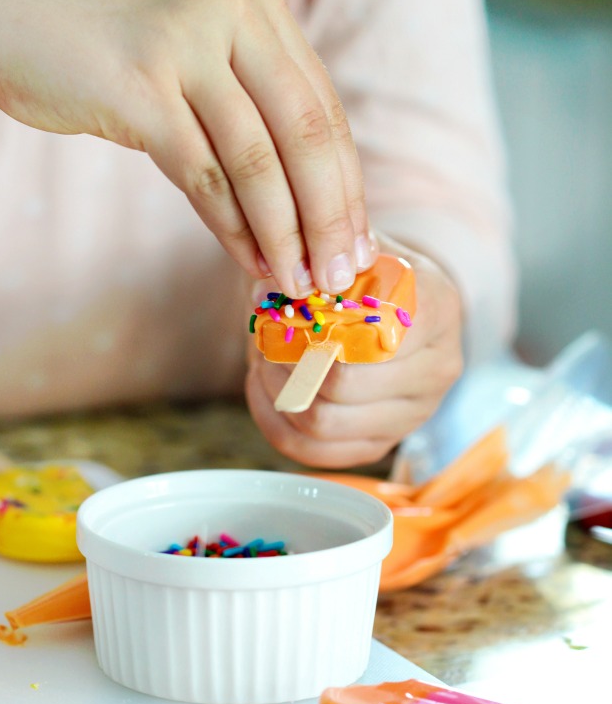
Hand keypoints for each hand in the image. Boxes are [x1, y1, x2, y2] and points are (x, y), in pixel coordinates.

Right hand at [0, 0, 372, 296]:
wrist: (13, 23)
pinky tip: (252, 263)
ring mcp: (185, 46)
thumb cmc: (112, 50)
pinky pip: (204, 175)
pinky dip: (234, 228)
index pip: (324, 109)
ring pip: (258, 162)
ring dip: (285, 234)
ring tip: (300, 282)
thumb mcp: (199, 54)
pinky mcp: (140, 88)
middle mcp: (232, 13)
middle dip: (330, 217)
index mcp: (259, 5)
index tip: (359, 242)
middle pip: (305, 135)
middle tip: (341, 276)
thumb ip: (253, 102)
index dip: (348, 184)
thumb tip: (312, 201)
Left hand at [245, 235, 463, 468]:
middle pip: (343, 385)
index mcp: (437, 308)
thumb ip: (314, 260)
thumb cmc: (366, 272)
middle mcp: (437, 367)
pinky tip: (268, 394)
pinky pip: (316, 452)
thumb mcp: (348, 252)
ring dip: (279, 392)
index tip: (288, 314)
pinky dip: (278, 425)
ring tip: (265, 362)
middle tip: (266, 340)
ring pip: (324, 423)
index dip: (319, 329)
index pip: (374, 334)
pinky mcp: (382, 444)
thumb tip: (267, 293)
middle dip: (289, 361)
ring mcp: (413, 414)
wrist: (394, 303)